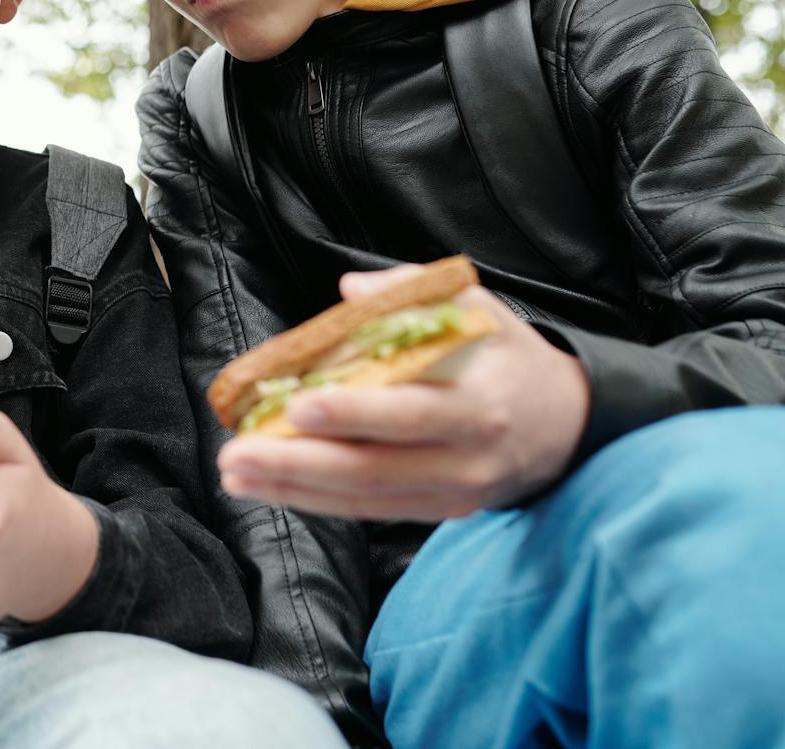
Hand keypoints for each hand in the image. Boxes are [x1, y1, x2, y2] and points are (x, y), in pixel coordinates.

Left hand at [218, 265, 590, 519]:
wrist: (568, 424)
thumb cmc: (507, 357)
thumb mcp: (479, 310)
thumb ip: (413, 294)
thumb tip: (350, 291)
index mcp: (479, 402)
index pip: (411, 413)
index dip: (354, 413)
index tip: (296, 405)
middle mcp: (467, 457)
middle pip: (376, 469)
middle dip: (299, 464)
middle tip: (236, 454)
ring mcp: (454, 493)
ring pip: (366, 498)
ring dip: (294, 489)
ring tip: (235, 474)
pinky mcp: (440, 513)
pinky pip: (372, 511)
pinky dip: (317, 502)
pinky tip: (269, 488)